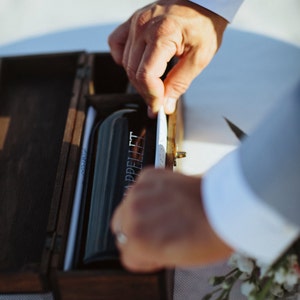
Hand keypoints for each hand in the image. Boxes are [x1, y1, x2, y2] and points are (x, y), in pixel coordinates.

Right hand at [108, 0, 227, 116]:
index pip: (146, 75)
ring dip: (138, 80)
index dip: (151, 96)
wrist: (203, 2)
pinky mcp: (133, 22)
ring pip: (126, 63)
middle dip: (146, 92)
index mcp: (163, 34)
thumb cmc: (204, 25)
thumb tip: (165, 105)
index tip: (158, 106)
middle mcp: (145, 27)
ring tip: (154, 85)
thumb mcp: (199, 58)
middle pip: (134, 72)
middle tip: (159, 101)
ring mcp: (136, 23)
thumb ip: (180, 83)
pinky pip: (116, 43)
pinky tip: (136, 65)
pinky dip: (122, 58)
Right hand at [111, 168, 231, 271]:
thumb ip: (148, 253)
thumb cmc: (207, 236)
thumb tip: (141, 247)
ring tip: (165, 213)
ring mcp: (139, 190)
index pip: (127, 254)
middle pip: (120, 229)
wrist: (224, 206)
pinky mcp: (149, 175)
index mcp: (137, 240)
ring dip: (141, 211)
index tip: (155, 252)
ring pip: (127, 207)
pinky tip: (167, 198)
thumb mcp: (174, 260)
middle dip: (137, 232)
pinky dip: (149, 193)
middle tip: (158, 233)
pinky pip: (139, 188)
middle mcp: (132, 213)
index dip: (144, 256)